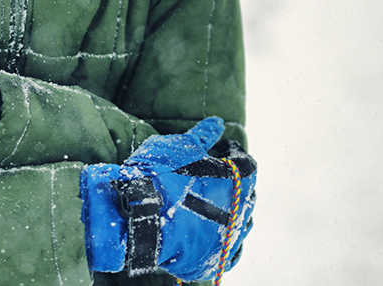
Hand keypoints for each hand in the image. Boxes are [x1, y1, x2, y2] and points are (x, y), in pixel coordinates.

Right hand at [80, 117, 256, 281]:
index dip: (231, 154)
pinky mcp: (213, 258)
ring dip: (230, 210)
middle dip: (233, 182)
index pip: (245, 163)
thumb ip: (203, 136)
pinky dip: (223, 238)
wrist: (137, 214)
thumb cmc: (159, 175)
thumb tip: (218, 123)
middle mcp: (240, 209)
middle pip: (245, 193)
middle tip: (213, 175)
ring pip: (240, 221)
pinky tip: (211, 230)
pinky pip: (228, 249)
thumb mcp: (180, 147)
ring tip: (210, 202)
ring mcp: (228, 236)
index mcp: (237, 179)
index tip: (219, 150)